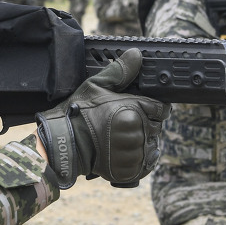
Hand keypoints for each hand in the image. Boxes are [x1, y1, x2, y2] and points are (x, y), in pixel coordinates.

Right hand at [35, 49, 168, 188]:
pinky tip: (126, 152)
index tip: (143, 110)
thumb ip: (120, 71)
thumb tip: (136, 54)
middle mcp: (137, 132)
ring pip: (152, 146)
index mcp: (134, 110)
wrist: (64, 144)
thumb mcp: (96, 86)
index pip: (161, 109)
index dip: (153, 109)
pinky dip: (140, 160)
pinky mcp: (130, 170)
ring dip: (143, 143)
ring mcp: (134, 152)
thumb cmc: (78, 113)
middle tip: (125, 125)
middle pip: (157, 128)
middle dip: (146, 125)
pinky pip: (146, 164)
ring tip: (122, 139)